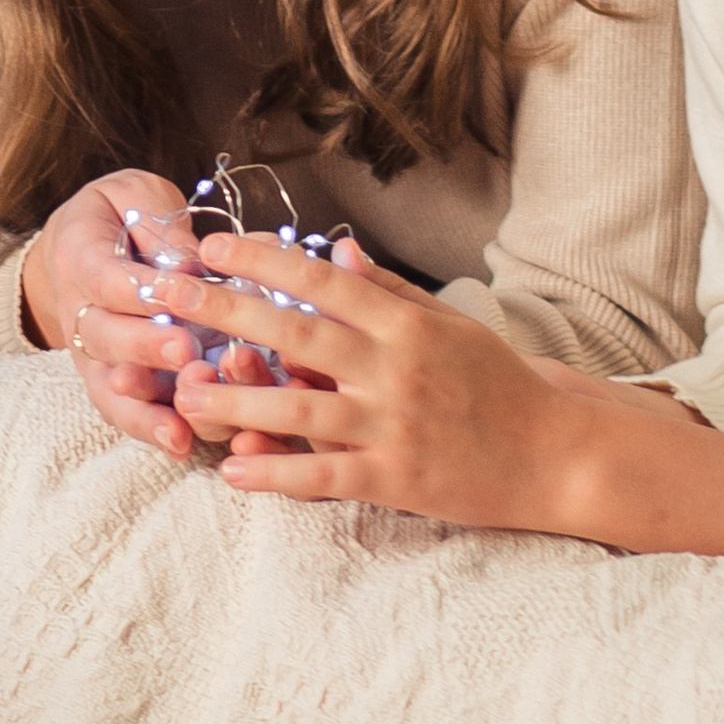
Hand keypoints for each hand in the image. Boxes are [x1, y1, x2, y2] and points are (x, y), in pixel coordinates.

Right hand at [19, 171, 282, 462]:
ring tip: (181, 422)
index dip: (141, 288)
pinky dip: (150, 431)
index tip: (179, 290)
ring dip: (147, 406)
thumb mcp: (136, 195)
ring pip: (112, 390)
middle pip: (108, 339)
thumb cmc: (120, 215)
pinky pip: (125, 414)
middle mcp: (79, 315)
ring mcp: (93, 357)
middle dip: (146, 347)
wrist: (77, 247)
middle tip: (184, 350)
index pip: (107, 278)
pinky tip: (182, 444)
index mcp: (81, 257)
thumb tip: (195, 261)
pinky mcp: (111, 386)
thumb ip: (160, 223)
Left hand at [79, 229, 568, 521]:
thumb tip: (337, 248)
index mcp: (405, 324)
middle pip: (294, 333)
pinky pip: (326, 477)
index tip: (212, 245)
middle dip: (224, 310)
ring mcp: (394, 425)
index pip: (319, 280)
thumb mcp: (450, 324)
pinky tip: (235, 473)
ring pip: (299, 409)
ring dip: (235, 401)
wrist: (556, 453)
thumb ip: (389, 290)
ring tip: (182, 393)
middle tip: (167, 294)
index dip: (261, 259)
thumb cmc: (501, 386)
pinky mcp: (397, 478)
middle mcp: (394, 368)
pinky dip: (279, 476)